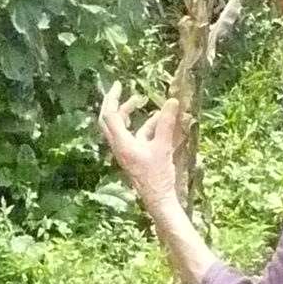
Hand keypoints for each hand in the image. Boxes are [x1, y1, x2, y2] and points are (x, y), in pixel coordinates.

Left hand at [97, 83, 179, 206]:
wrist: (158, 199)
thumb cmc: (158, 176)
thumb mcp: (164, 147)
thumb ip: (167, 123)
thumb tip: (172, 101)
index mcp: (122, 143)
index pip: (110, 115)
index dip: (112, 98)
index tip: (119, 84)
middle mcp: (120, 146)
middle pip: (109, 120)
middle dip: (115, 103)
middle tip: (122, 90)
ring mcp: (126, 151)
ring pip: (122, 127)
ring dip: (131, 114)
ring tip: (145, 102)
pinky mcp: (134, 156)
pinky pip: (135, 136)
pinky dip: (144, 126)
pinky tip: (159, 120)